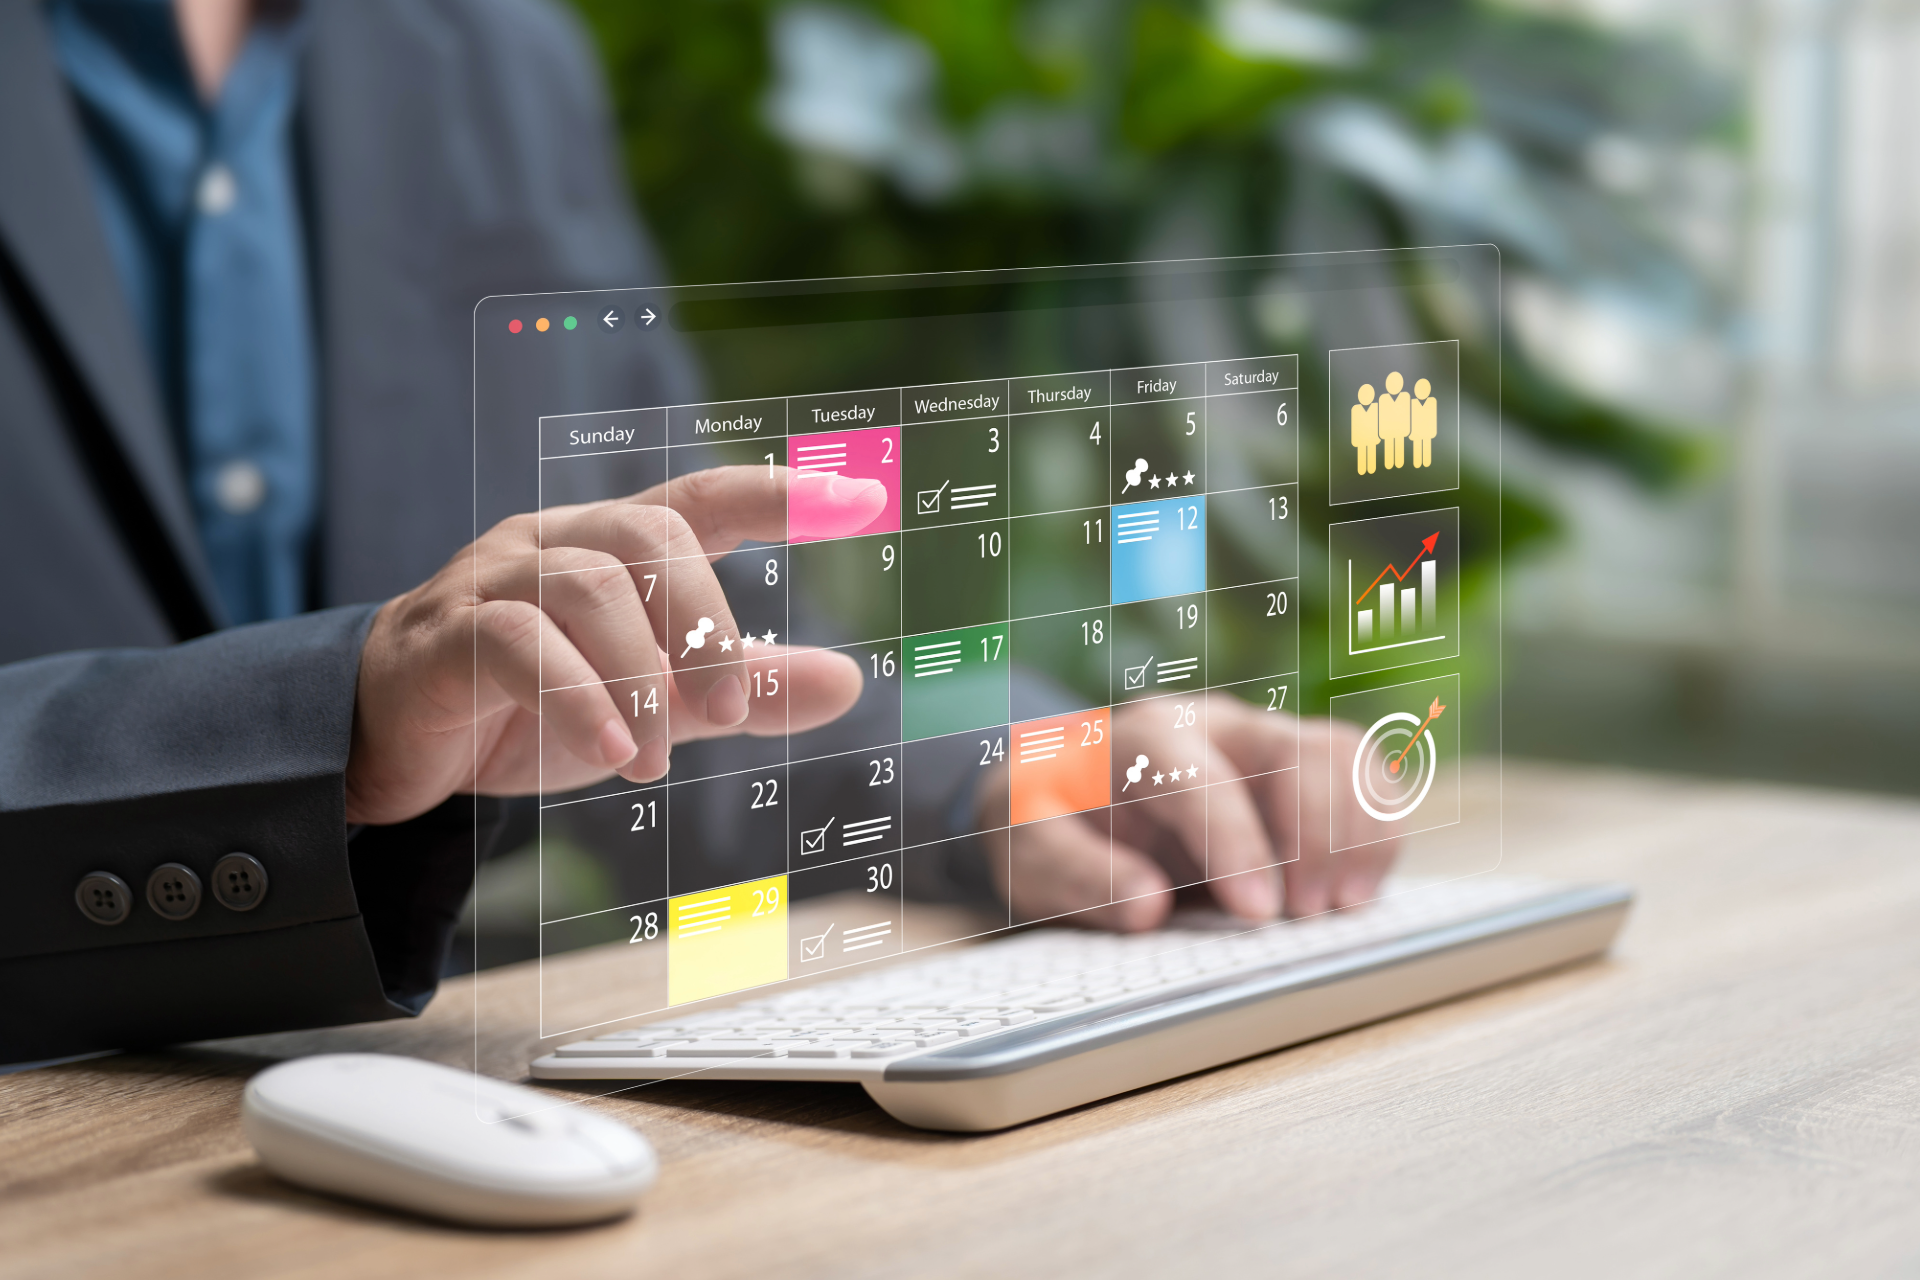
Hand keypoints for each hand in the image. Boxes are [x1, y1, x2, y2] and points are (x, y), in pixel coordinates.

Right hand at [344, 466, 881, 824]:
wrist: (387, 747)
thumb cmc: (528, 707)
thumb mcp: (656, 703)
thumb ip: (744, 691)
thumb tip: (851, 682)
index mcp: (610, 547)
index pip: (701, 500)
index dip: (779, 495)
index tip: (865, 505)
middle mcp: (553, 543)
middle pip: (650, 537)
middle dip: (707, 623)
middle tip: (733, 709)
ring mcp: (491, 581)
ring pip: (588, 587)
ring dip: (644, 676)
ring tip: (660, 758)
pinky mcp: (441, 638)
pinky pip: (518, 646)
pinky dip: (578, 699)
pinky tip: (615, 751)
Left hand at [981, 696, 1399, 929]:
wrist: (1062, 792)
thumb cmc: (1048, 822)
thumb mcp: (1027, 852)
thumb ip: (1077, 875)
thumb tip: (1148, 908)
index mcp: (1141, 739)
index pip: (1200, 779)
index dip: (1235, 844)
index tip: (1258, 914)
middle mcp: (1213, 727)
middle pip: (1292, 751)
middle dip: (1314, 835)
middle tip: (1306, 917)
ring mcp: (1264, 741)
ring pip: (1341, 755)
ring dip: (1358, 831)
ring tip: (1342, 909)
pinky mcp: (1299, 770)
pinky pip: (1363, 776)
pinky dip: (1377, 828)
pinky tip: (1359, 888)